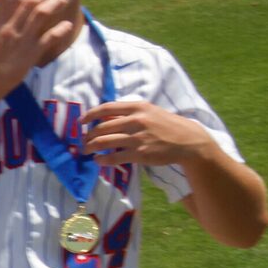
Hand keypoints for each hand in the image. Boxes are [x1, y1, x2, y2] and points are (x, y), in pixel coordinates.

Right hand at [0, 0, 74, 97]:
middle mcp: (13, 29)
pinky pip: (49, 37)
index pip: (20, 2)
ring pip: (41, 14)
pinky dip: (60, 30)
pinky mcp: (31, 53)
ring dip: (55, 4)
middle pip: (32, 3)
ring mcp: (23, 40)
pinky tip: (67, 25)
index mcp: (2, 25)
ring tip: (64, 0)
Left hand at [81, 99, 212, 167]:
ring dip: (91, 148)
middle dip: (88, 136)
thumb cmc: (166, 125)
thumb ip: (129, 114)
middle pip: (101, 128)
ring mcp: (137, 137)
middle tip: (83, 142)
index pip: (106, 108)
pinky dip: (101, 160)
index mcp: (138, 107)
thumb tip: (105, 118)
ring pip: (104, 143)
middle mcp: (136, 120)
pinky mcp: (139, 154)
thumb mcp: (149, 112)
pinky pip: (113, 157)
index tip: (81, 122)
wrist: (187, 140)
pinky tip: (98, 160)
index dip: (90, 115)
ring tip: (87, 151)